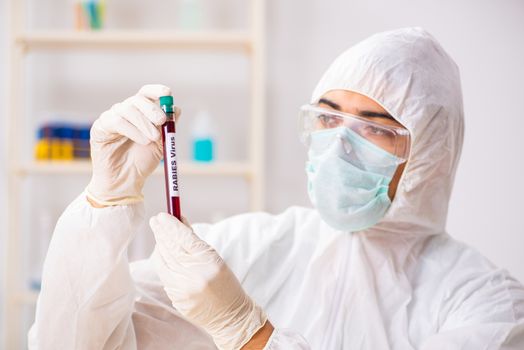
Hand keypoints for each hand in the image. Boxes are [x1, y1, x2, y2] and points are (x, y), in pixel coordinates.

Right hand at [86, 84, 179, 205]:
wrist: (126, 181)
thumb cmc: (142, 162)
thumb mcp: (160, 144)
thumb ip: (168, 127)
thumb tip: (176, 109)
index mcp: (140, 112)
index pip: (146, 93)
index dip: (156, 90)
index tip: (166, 93)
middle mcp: (125, 111)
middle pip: (138, 99)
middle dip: (152, 109)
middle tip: (162, 121)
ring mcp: (111, 118)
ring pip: (128, 109)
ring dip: (144, 123)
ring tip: (152, 139)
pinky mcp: (100, 127)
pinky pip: (116, 121)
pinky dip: (132, 130)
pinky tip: (142, 141)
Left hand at [150, 213, 267, 349]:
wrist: (231, 317)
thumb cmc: (227, 284)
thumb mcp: (216, 259)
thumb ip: (196, 242)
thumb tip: (179, 222)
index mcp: (209, 262)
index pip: (185, 239)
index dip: (172, 226)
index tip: (163, 216)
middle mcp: (195, 276)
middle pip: (172, 248)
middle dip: (162, 232)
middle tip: (155, 220)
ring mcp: (183, 289)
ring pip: (164, 261)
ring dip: (160, 245)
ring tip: (158, 233)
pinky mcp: (176, 299)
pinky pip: (165, 275)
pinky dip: (162, 261)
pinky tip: (163, 253)